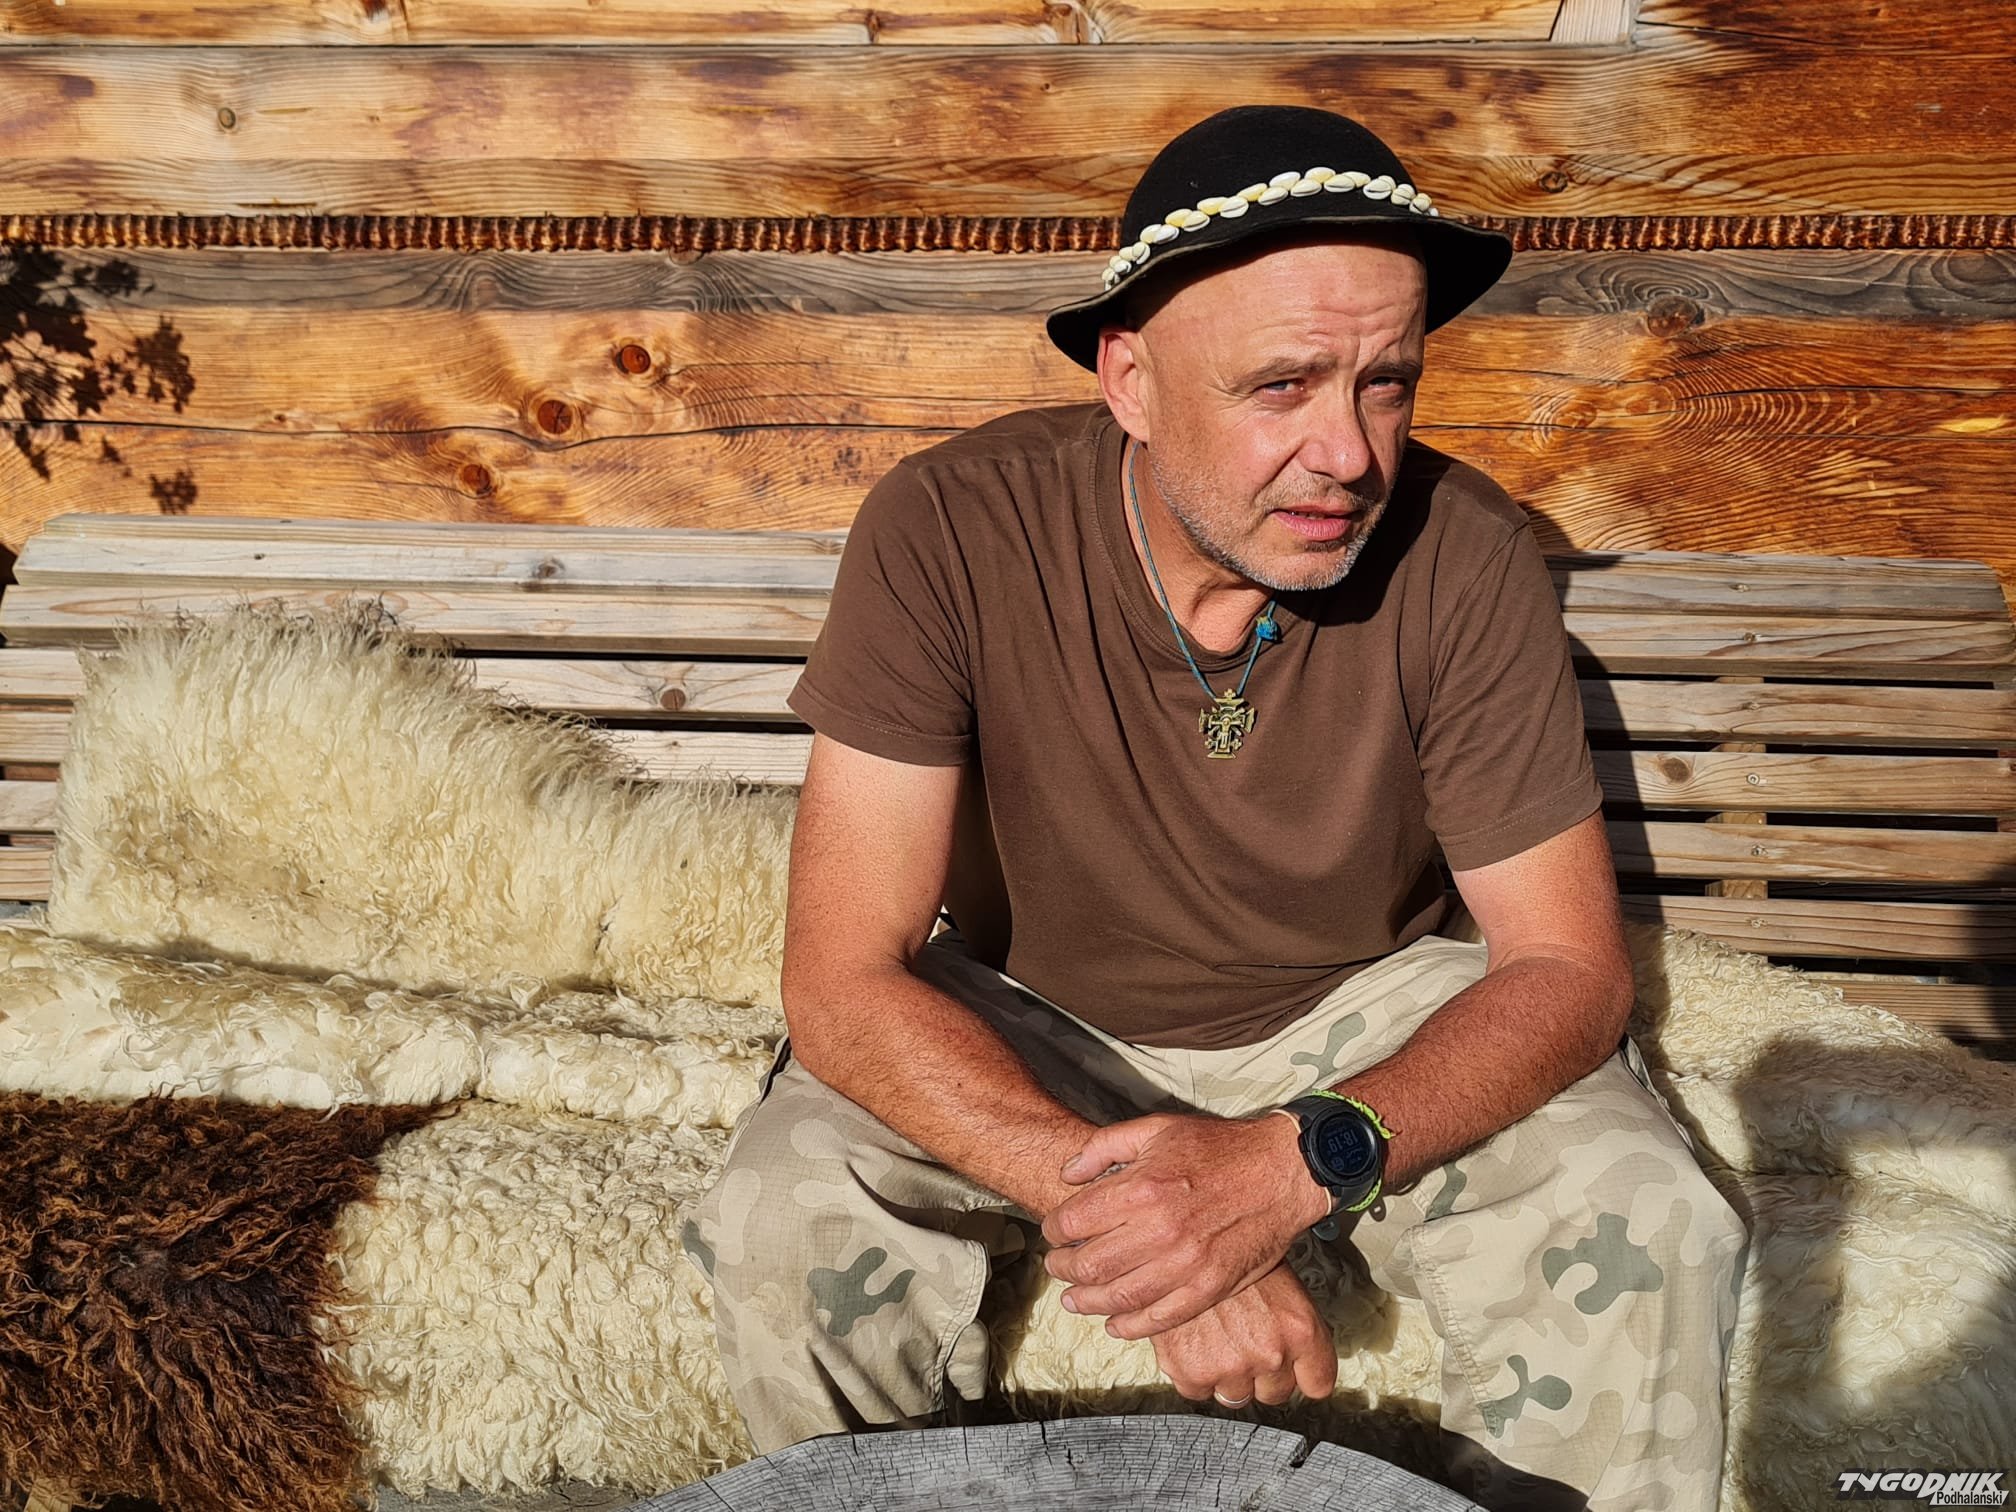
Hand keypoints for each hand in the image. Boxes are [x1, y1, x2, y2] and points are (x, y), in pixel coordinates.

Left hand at [1040, 1110, 1331, 1338]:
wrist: (1282, 1172)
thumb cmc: (1218, 1148)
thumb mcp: (1157, 1128)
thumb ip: (1104, 1146)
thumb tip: (1067, 1173)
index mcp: (1142, 1187)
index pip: (1074, 1221)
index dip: (1054, 1230)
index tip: (1052, 1232)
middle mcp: (1159, 1230)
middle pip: (1090, 1264)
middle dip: (1063, 1267)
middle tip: (1056, 1266)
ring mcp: (1186, 1264)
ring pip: (1119, 1297)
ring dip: (1088, 1301)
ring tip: (1074, 1299)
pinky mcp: (1210, 1287)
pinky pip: (1160, 1318)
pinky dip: (1131, 1327)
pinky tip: (1114, 1324)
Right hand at [1150, 1261, 1336, 1408]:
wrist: (1177, 1242)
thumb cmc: (1227, 1249)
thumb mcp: (1276, 1276)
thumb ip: (1290, 1324)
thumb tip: (1296, 1353)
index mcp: (1301, 1328)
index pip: (1318, 1384)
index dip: (1302, 1374)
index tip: (1293, 1369)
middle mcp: (1271, 1353)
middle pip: (1275, 1393)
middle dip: (1261, 1374)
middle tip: (1243, 1341)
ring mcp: (1231, 1367)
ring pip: (1236, 1396)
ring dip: (1225, 1375)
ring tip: (1215, 1337)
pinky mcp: (1192, 1373)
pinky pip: (1197, 1391)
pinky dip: (1191, 1372)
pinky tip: (1191, 1340)